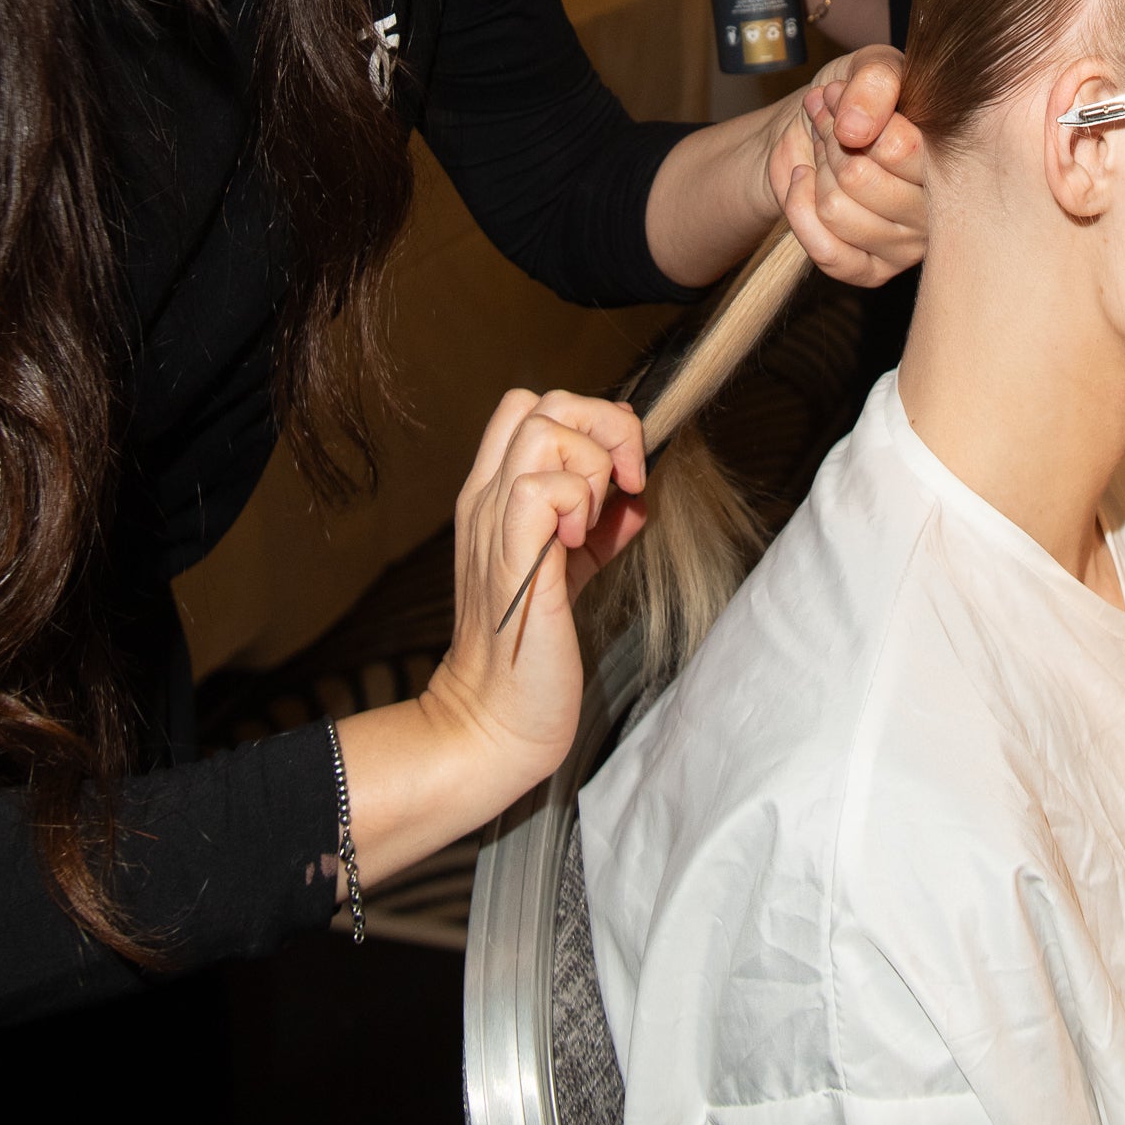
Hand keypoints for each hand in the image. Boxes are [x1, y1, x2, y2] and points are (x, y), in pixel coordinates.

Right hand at [420, 389, 647, 807]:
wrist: (494, 723)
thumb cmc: (530, 652)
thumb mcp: (570, 571)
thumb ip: (599, 527)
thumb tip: (637, 494)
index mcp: (496, 497)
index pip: (529, 407)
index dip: (588, 420)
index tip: (621, 471)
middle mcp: (487, 499)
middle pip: (542, 401)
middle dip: (603, 427)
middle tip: (623, 486)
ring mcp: (493, 524)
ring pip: (542, 429)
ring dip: (590, 465)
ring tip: (594, 521)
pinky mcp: (511, 557)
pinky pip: (539, 488)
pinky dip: (575, 503)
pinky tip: (579, 545)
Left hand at [763, 46, 926, 287]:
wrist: (811, 134)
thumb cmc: (851, 102)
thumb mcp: (866, 66)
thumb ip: (875, 79)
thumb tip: (855, 129)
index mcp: (948, 156)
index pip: (900, 147)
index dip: (853, 117)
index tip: (835, 96)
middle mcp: (938, 206)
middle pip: (859, 179)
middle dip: (828, 143)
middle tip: (827, 125)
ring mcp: (909, 245)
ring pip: (836, 211)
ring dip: (816, 171)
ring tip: (821, 152)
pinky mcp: (873, 271)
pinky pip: (826, 251)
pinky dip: (799, 207)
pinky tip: (804, 183)